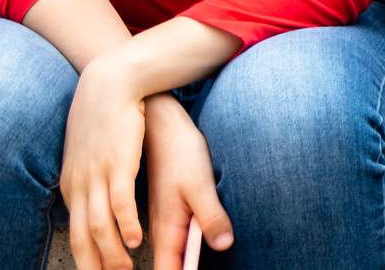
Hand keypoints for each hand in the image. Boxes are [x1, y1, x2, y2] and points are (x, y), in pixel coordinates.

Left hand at [60, 56, 150, 269]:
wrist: (109, 84)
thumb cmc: (102, 116)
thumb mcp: (86, 151)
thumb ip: (86, 175)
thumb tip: (91, 194)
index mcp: (71, 185)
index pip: (74, 234)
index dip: (86, 260)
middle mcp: (79, 186)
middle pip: (81, 238)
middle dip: (95, 266)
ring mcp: (97, 176)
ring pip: (99, 227)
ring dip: (113, 254)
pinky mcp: (118, 164)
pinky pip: (120, 204)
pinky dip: (128, 226)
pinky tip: (138, 240)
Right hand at [143, 96, 232, 267]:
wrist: (164, 128)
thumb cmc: (181, 154)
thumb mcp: (201, 185)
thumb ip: (211, 217)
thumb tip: (223, 244)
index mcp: (165, 232)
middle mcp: (161, 233)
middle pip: (174, 267)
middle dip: (191, 268)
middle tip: (214, 251)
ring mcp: (164, 224)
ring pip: (178, 253)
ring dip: (194, 256)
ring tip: (213, 245)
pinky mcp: (171, 214)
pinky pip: (181, 239)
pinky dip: (194, 243)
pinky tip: (208, 232)